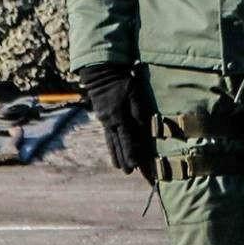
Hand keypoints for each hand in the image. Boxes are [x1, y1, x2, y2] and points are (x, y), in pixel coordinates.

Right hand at [79, 63, 153, 180]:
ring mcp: (104, 120)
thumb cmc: (122, 80)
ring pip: (111, 141)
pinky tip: (112, 149)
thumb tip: (143, 128)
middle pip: (118, 145)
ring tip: (119, 166)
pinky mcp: (102, 116)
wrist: (101, 72)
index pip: (127, 140)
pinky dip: (110, 144)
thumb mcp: (134, 93)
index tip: (135, 167)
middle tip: (128, 172)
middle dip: (124, 159)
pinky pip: (107, 135)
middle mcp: (110, 122)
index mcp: (119, 117)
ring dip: (116, 154)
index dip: (132, 154)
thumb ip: (138, 111)